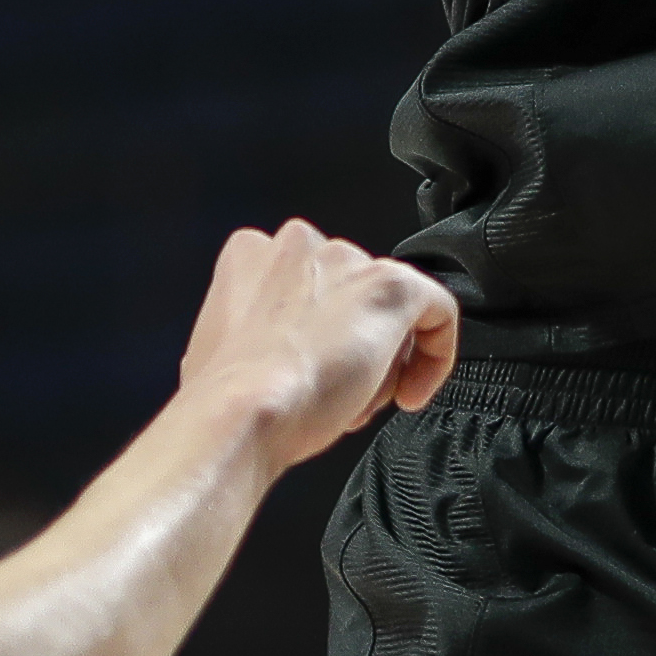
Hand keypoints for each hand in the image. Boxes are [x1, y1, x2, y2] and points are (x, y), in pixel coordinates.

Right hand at [177, 220, 460, 471]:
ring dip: (382, 360)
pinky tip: (412, 390)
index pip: (304, 287)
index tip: (314, 370)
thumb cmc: (229, 396)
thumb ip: (252, 331)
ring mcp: (348, 262)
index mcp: (251, 255)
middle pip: (349, 296)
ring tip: (356, 403)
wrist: (245, 411)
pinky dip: (436, 353)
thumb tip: (270, 354)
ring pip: (387, 309)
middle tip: (339, 393)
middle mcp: (301, 244)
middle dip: (350, 347)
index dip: (314, 336)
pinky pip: (436, 311)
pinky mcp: (392, 285)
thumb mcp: (218, 351)